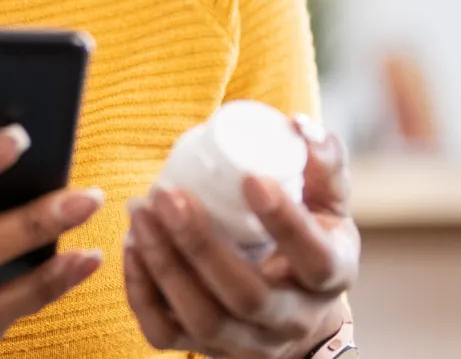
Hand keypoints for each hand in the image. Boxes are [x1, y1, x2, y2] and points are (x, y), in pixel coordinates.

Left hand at [123, 115, 357, 358]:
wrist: (297, 306)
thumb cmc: (310, 238)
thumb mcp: (327, 202)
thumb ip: (321, 162)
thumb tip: (298, 125)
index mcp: (329, 277)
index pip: (314, 260)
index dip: (284, 222)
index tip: (251, 180)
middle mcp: (292, 319)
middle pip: (246, 297)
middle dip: (200, 245)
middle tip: (166, 194)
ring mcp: (248, 342)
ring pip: (204, 319)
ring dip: (165, 265)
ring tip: (140, 213)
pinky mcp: (207, 350)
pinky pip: (166, 335)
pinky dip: (141, 293)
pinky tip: (131, 248)